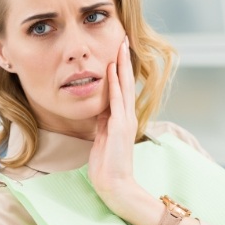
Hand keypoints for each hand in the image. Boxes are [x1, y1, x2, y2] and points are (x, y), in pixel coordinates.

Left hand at [88, 35, 138, 210]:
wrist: (114, 184)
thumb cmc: (107, 164)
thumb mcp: (102, 137)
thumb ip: (102, 121)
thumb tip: (99, 108)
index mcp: (121, 118)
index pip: (121, 88)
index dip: (119, 69)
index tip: (117, 51)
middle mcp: (126, 116)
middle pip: (126, 83)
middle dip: (123, 61)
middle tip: (123, 40)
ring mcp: (124, 121)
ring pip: (123, 88)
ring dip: (121, 67)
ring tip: (120, 48)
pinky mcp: (119, 128)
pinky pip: (116, 103)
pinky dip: (115, 86)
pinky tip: (112, 72)